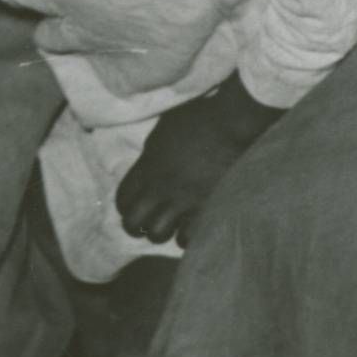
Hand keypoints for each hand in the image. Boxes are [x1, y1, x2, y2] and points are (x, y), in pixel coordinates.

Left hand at [114, 82, 278, 247]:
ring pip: (157, 234)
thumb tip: (148, 165)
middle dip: (136, 226)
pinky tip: (190, 228)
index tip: (132, 206)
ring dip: (161, 231)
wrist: (233, 123)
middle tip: (146, 223)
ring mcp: (182, 201)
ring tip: (170, 226)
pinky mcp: (204, 208)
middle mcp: (160, 188)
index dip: (125, 205)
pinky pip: (186, 237)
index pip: (123, 197)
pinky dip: (185, 236)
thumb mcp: (165, 128)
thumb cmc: (200, 118)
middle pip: (133, 222)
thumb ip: (152, 151)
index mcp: (147, 166)